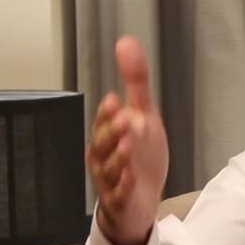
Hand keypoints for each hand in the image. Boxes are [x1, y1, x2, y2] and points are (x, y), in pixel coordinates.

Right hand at [86, 36, 168, 244]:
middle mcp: (104, 158)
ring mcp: (111, 181)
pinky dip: (124, 186)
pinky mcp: (122, 202)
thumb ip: (136, 82)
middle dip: (111, 131)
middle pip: (102, 145)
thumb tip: (127, 42)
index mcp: (106, 136)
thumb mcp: (142, 115)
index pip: (103, 122)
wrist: (140, 200)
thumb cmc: (136, 155)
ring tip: (128, 144)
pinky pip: (120, 195)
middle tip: (123, 118)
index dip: (108, 113)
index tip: (115, 100)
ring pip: (110, 169)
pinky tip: (132, 176)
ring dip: (118, 157)